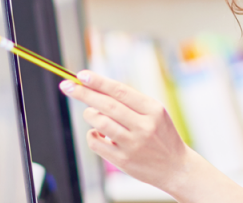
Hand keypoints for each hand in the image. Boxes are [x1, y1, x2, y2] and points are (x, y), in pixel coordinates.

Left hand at [59, 70, 189, 190]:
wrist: (176, 167)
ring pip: (100, 123)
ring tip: (91, 113)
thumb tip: (95, 87)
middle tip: (66, 86)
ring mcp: (133, 144)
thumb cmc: (160, 135)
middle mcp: (144, 126)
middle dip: (83, 93)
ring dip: (89, 115)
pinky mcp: (123, 160)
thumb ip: (130, 101)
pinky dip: (92, 135)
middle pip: (107, 105)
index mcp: (153, 109)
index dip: (98, 82)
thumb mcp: (154, 113)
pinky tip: (98, 134)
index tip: (80, 75)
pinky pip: (96, 143)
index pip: (120, 91)